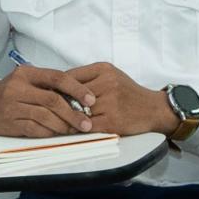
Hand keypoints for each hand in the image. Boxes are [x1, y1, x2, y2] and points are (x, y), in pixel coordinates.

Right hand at [0, 68, 99, 136]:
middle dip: (73, 113)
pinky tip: (57, 133)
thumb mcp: (28, 80)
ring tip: (74, 130)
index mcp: (27, 73)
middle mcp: (18, 87)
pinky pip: (35, 129)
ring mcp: (12, 105)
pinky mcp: (10, 122)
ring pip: (45, 116)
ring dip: (63, 125)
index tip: (91, 100)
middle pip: (53, 100)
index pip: (57, 77)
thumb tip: (81, 97)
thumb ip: (50, 85)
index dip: (77, 89)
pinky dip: (49, 132)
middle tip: (87, 123)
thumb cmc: (13, 92)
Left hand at [57, 62, 188, 135]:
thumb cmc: (129, 93)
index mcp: (104, 69)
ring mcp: (110, 103)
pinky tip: (68, 129)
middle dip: (57, 104)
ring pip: (76, 111)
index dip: (54, 88)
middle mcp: (107, 83)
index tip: (44, 95)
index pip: (69, 77)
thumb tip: (58, 85)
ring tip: (52, 121)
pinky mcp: (112, 121)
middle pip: (70, 94)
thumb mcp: (111, 75)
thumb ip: (87, 77)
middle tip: (44, 110)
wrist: (154, 109)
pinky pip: (86, 125)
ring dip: (64, 118)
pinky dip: (75, 128)